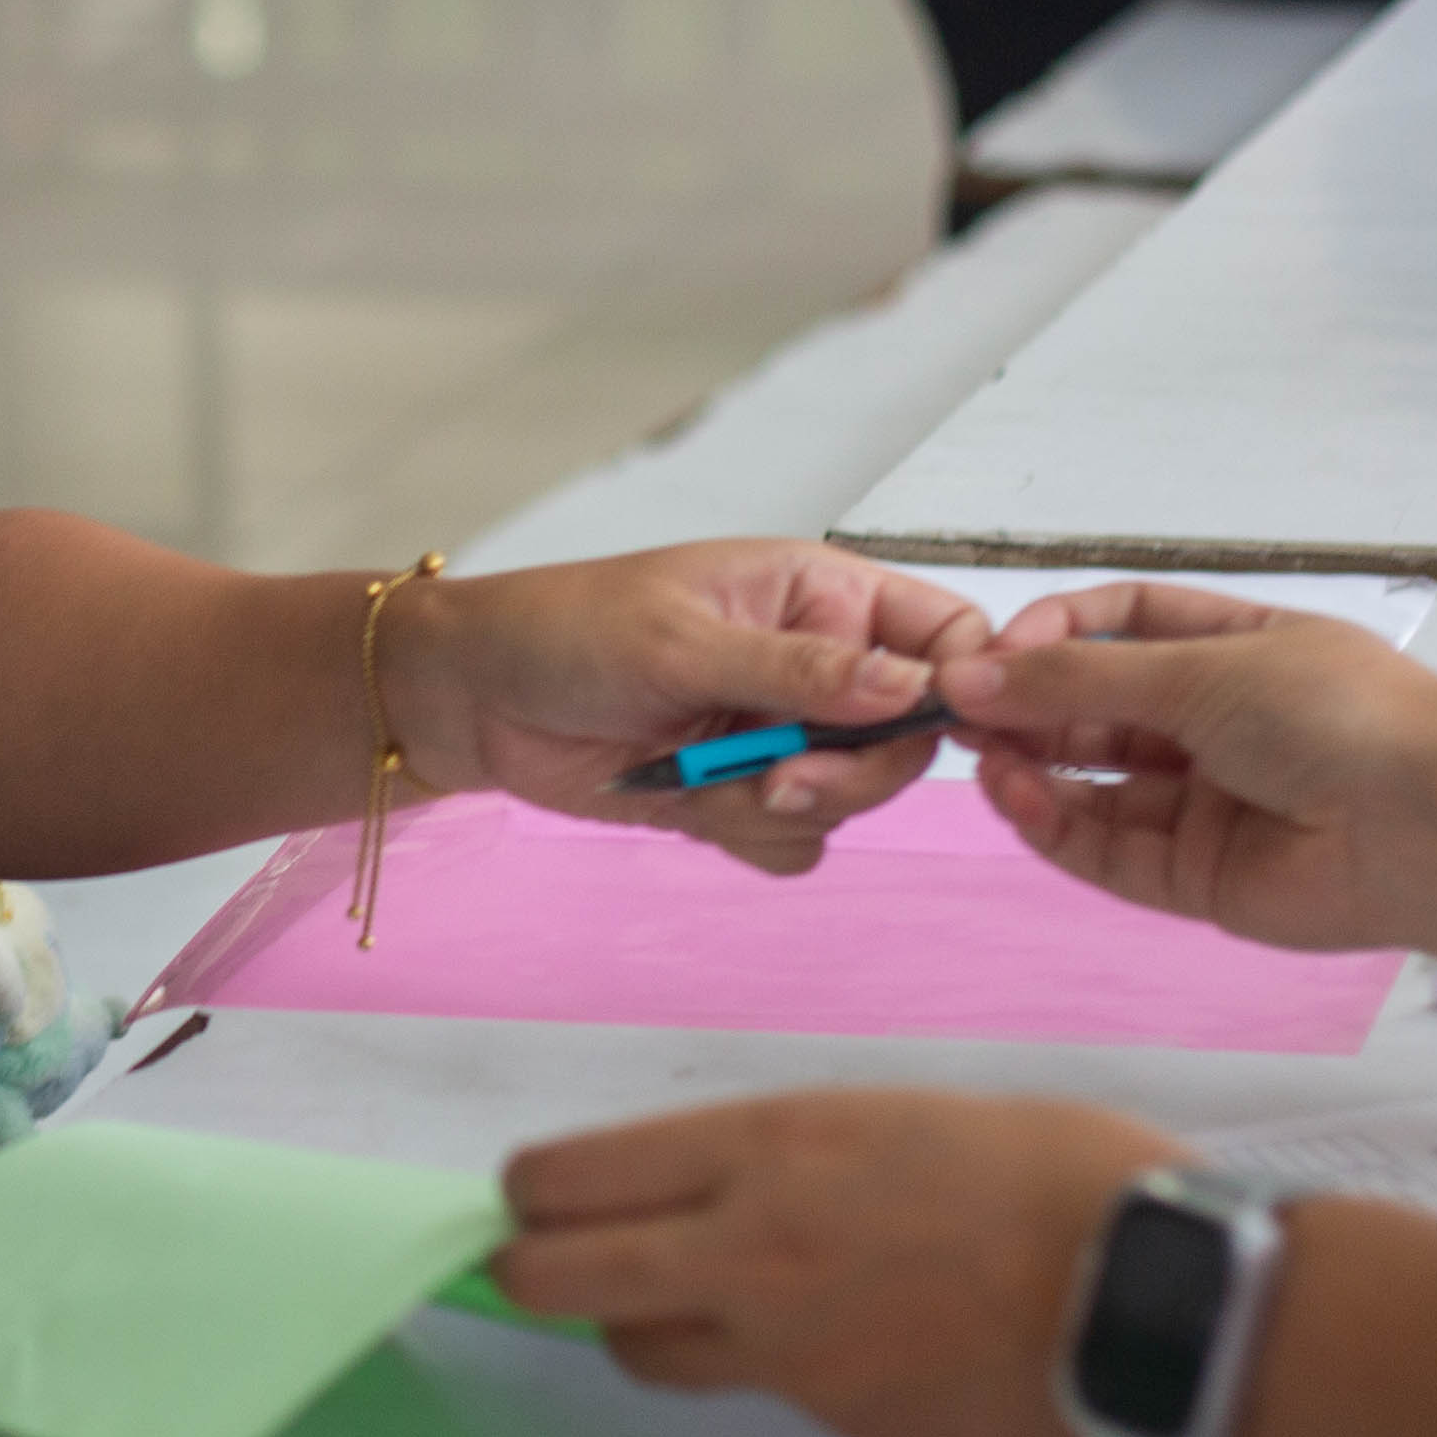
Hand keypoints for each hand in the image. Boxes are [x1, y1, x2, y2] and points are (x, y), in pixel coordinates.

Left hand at [386, 540, 992, 876]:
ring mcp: (781, 733)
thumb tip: (913, 688)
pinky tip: (684, 802)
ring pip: (850, 800)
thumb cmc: (566, 632)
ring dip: (784, 806)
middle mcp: (815, 665)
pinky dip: (748, 835)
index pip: (943, 634)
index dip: (963, 684)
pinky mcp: (742, 792)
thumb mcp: (683, 642)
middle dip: (852, 772)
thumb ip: (798, 672)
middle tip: (778, 778)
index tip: (944, 727)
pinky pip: (796, 842)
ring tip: (704, 780)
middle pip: (909, 739)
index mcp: (819, 594)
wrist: (474, 700)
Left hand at [487, 1090, 1175, 1436]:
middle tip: (557, 1264)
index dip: (532, 1195)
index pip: (565, 1179)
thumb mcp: (901, 1117)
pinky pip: (762, 1391)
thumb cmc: (1057, 1171)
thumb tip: (734, 1187)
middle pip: (554, 1282)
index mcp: (766, 1148)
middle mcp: (748, 1250)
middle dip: (534, 1273)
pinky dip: (774, 1367)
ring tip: (709, 1298)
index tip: (538, 1197)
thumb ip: (796, 1157)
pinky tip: (856, 1338)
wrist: (1157, 1298)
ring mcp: (786, 1351)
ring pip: (641, 1353)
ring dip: (645, 1327)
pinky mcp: (838, 1420)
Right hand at [936, 585, 1436, 957]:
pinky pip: (1109, 850)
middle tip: (953, 712)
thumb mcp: (1198, 670)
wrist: (1423, 825)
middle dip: (1027, 707)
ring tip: (981, 760)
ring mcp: (1205, 803)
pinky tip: (1019, 801)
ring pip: (1093, 784)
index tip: (996, 649)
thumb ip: (1079, 680)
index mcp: (1233, 651)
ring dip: (1031, 768)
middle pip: (1097, 709)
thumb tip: (973, 676)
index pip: (1125, 625)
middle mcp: (1216, 724)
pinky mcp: (1195, 877)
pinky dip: (1057, 828)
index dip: (1057, 633)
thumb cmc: (1330, 716)